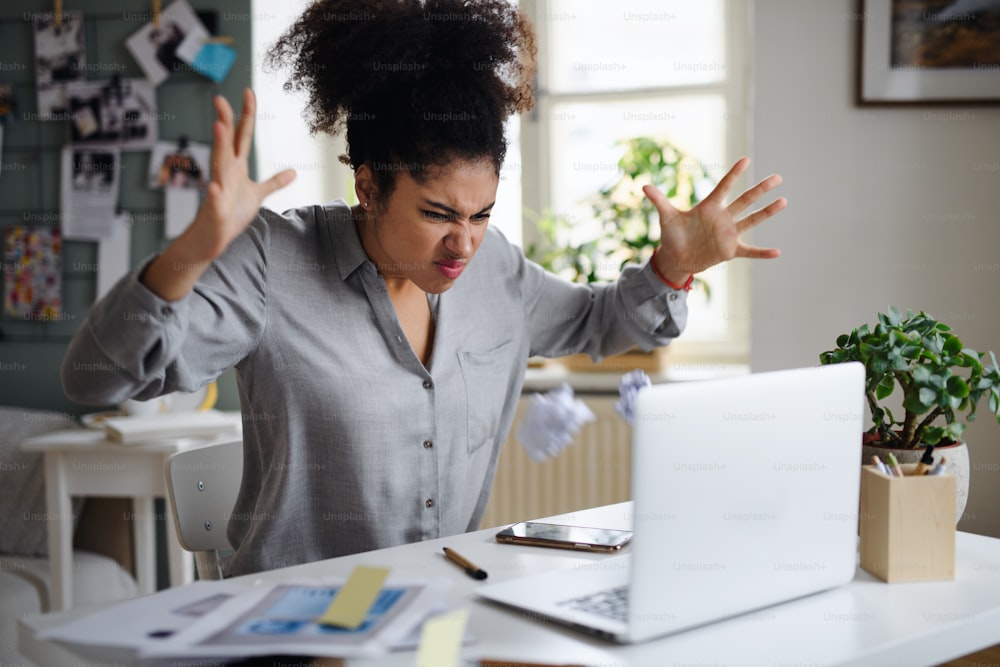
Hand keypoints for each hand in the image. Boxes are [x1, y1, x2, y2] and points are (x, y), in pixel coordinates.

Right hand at [141, 89, 294, 301]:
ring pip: (218, 166)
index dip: (246, 115)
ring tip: (219, 127)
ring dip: (219, 147)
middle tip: (220, 99)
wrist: (211, 239)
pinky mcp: (215, 211)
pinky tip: (213, 187)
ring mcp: (218, 190)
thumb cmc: (231, 214)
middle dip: (225, 122)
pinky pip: (214, 201)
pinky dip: (214, 194)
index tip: (249, 92)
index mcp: (235, 167)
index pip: (241, 136)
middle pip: (226, 144)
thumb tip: (294, 171)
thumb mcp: (257, 195)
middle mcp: (225, 174)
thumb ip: (274, 182)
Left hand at [643, 157, 785, 284]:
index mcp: (709, 207)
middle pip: (745, 200)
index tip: (746, 159)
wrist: (676, 257)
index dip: (734, 174)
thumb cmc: (672, 235)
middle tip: (777, 177)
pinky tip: (777, 252)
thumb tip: (644, 186)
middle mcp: (723, 218)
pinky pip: (750, 251)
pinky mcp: (730, 250)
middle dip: (760, 189)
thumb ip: (659, 201)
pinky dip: (762, 253)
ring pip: (751, 220)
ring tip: (783, 201)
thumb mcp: (666, 217)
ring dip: (766, 212)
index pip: (724, 187)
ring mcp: (728, 234)